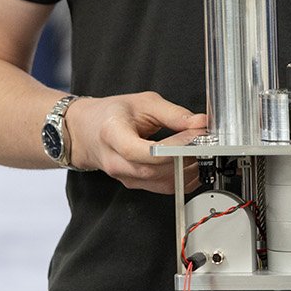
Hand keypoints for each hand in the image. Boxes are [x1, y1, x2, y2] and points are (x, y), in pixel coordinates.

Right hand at [68, 93, 206, 193]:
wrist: (87, 131)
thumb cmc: (112, 114)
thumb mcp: (143, 103)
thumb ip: (174, 114)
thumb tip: (200, 123)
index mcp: (113, 135)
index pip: (142, 151)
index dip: (173, 147)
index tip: (195, 137)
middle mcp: (116, 161)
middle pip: (154, 170)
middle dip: (184, 158)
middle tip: (203, 143)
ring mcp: (124, 177)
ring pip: (161, 183)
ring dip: (187, 170)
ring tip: (199, 151)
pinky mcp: (134, 184)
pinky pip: (162, 188)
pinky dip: (182, 178)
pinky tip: (192, 164)